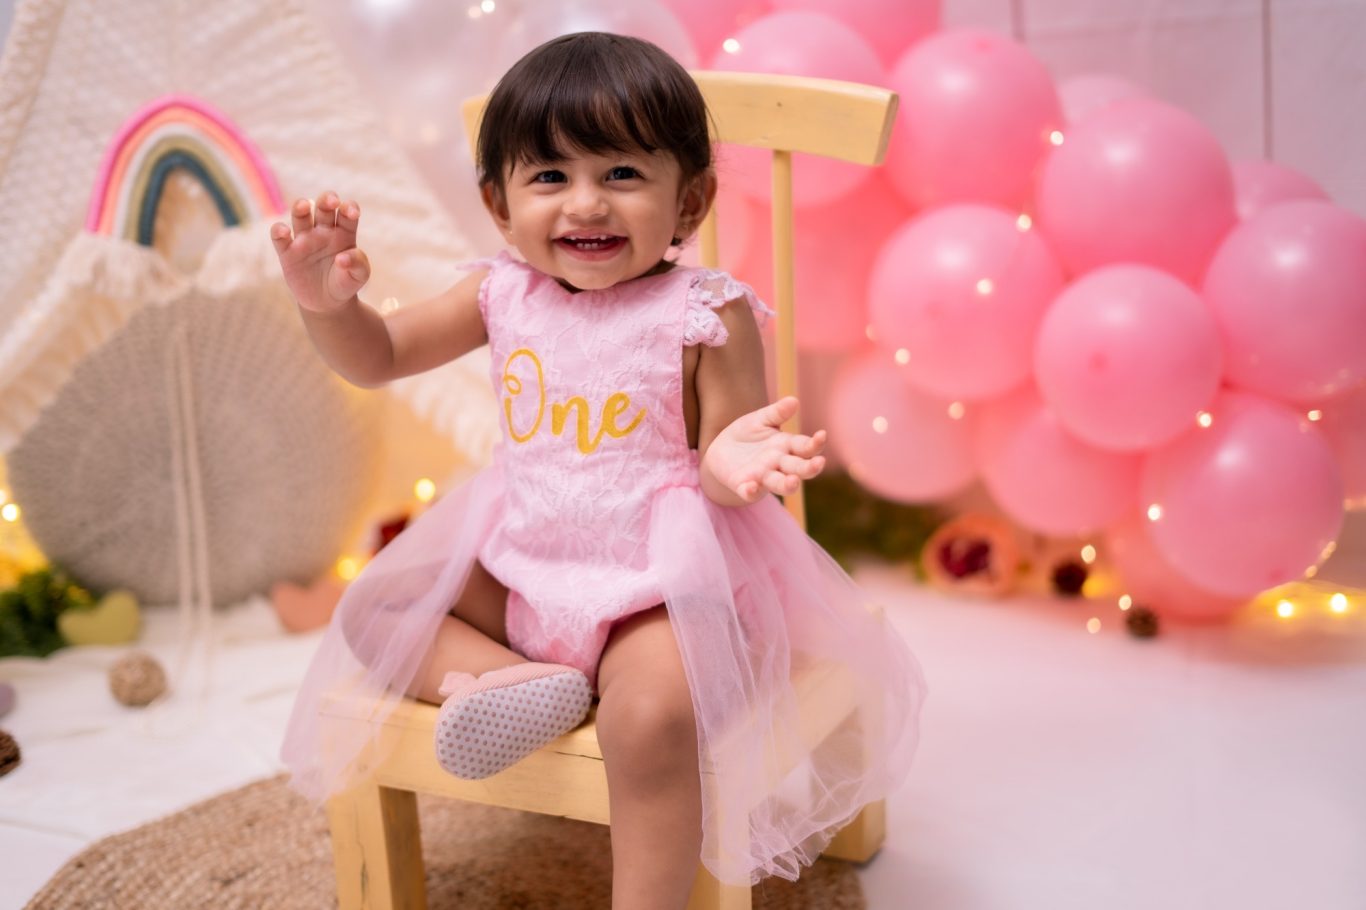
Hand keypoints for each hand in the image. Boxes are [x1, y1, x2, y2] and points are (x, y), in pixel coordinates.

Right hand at [270, 192, 370, 313]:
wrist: (327, 302)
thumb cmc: (346, 282)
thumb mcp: (358, 276)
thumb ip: (358, 264)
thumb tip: (343, 258)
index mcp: (344, 232)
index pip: (346, 214)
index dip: (349, 208)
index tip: (352, 213)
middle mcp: (323, 231)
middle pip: (323, 207)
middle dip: (326, 200)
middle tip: (331, 201)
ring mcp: (304, 239)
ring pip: (300, 215)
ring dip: (301, 207)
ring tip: (304, 206)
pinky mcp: (287, 252)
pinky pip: (279, 237)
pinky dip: (278, 230)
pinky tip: (284, 231)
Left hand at [702, 397, 826, 502]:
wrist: (720, 451)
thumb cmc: (747, 434)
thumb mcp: (761, 419)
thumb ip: (777, 412)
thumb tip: (794, 400)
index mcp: (786, 446)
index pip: (805, 447)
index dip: (815, 443)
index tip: (822, 435)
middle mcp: (779, 464)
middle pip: (799, 468)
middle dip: (810, 468)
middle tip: (819, 463)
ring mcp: (763, 477)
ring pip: (780, 484)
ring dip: (788, 485)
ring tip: (793, 482)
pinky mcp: (744, 486)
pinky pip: (750, 492)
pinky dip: (752, 491)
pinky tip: (752, 486)